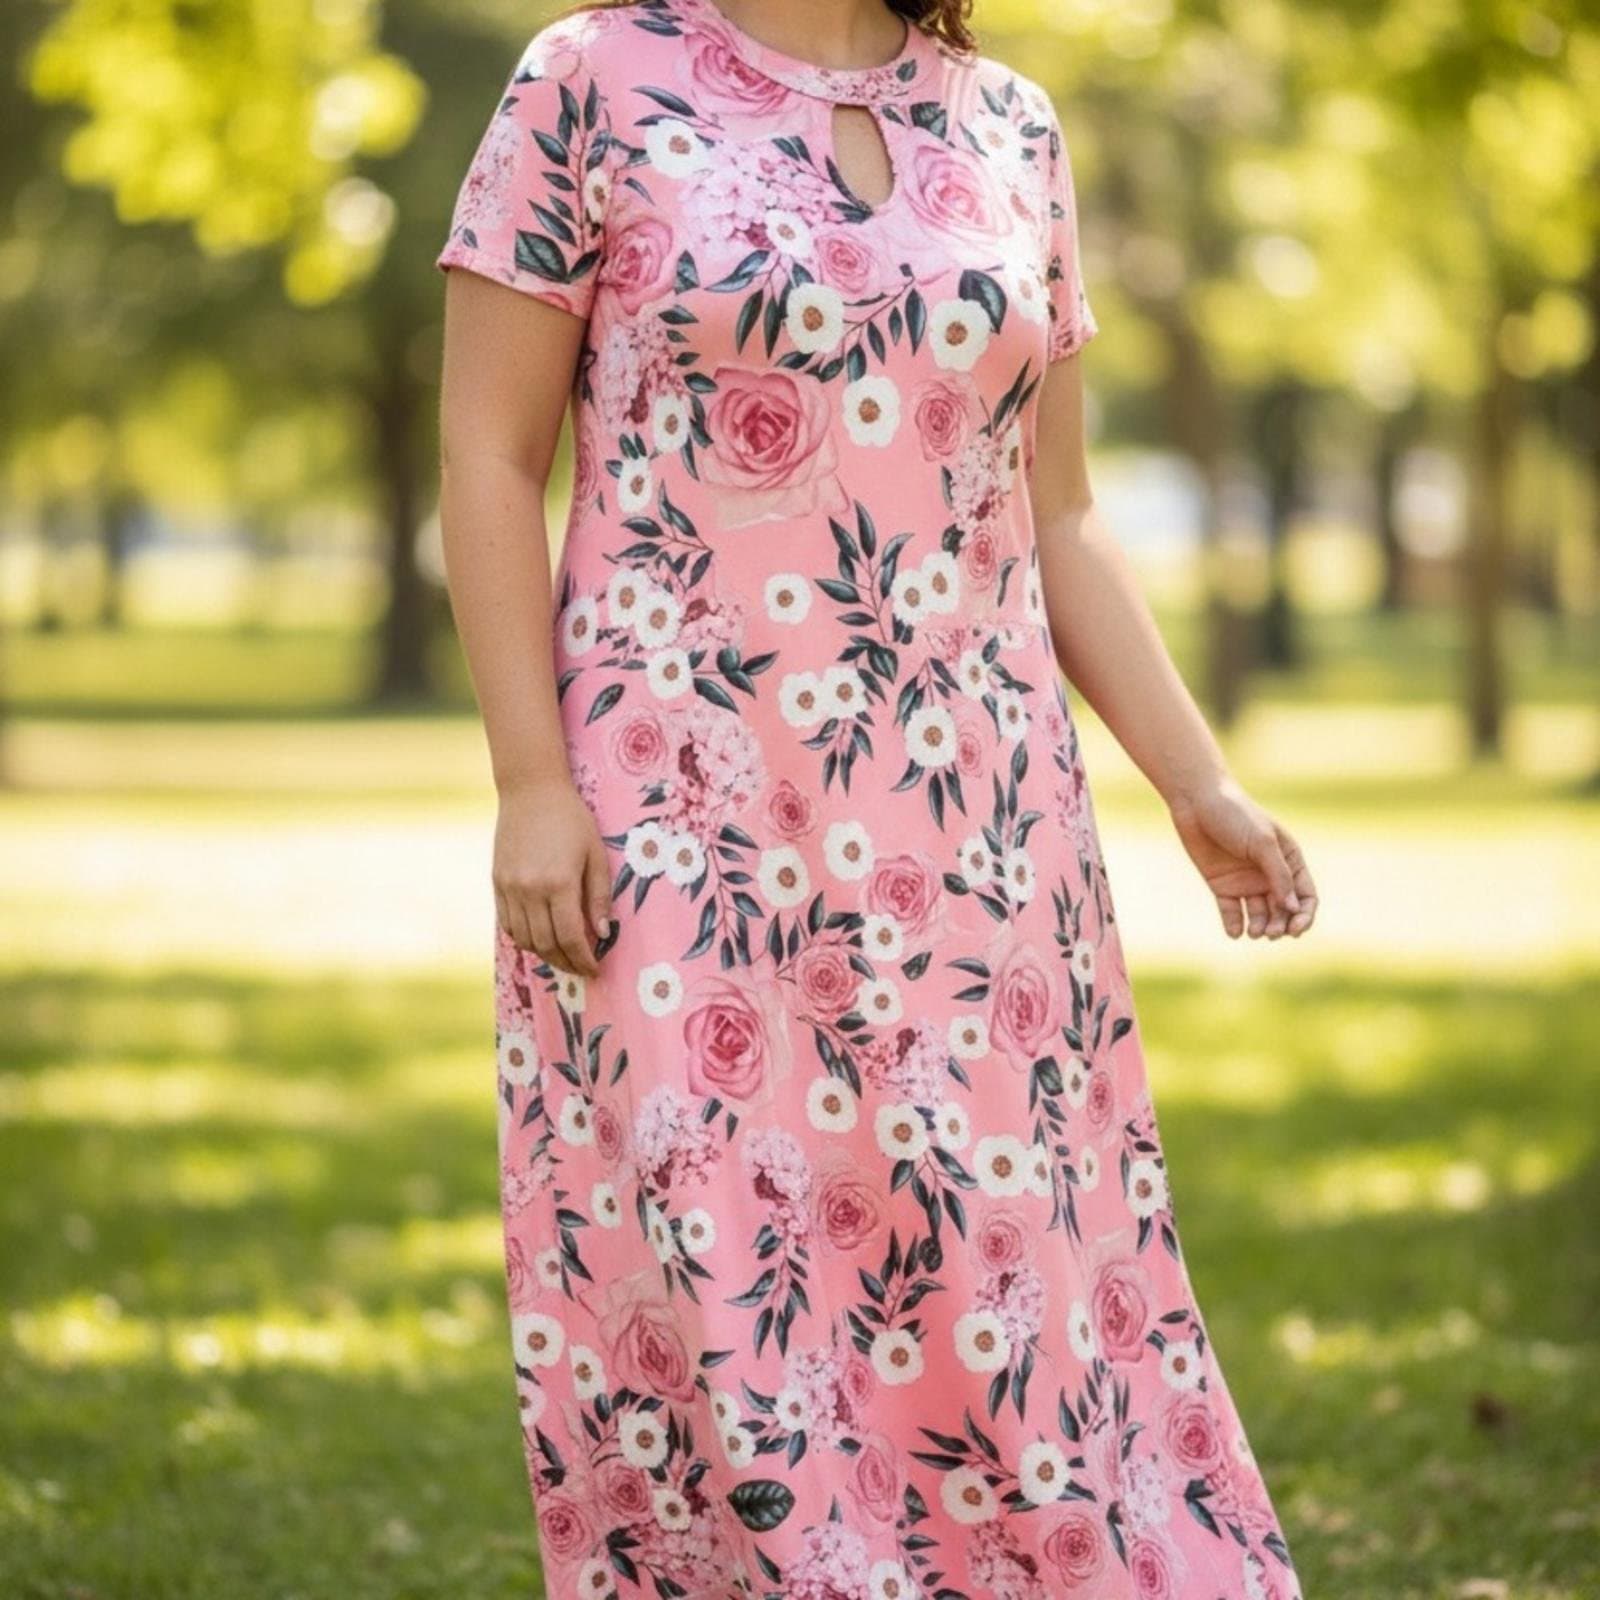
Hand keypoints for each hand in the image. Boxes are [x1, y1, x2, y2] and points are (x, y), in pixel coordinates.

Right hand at [493, 778, 614, 976]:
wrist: (531, 791)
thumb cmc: (571, 819)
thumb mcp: (595, 854)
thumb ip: (598, 896)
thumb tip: (602, 934)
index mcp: (559, 882)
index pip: (571, 937)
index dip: (584, 959)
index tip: (595, 969)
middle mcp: (530, 890)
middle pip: (546, 944)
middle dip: (566, 963)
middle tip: (581, 968)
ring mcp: (510, 888)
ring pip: (524, 939)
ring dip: (545, 955)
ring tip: (563, 956)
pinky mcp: (497, 883)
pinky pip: (508, 924)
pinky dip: (524, 938)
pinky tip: (540, 938)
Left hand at [1167, 775, 1317, 940]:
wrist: (1196, 802)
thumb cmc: (1235, 815)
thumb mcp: (1262, 843)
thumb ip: (1279, 876)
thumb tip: (1293, 908)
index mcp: (1288, 860)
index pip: (1305, 895)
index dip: (1304, 915)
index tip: (1296, 929)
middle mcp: (1269, 874)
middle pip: (1283, 910)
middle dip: (1281, 925)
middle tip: (1270, 934)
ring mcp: (1246, 881)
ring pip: (1260, 914)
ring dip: (1260, 927)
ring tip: (1254, 932)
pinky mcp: (1222, 886)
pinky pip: (1232, 912)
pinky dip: (1235, 925)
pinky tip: (1236, 932)